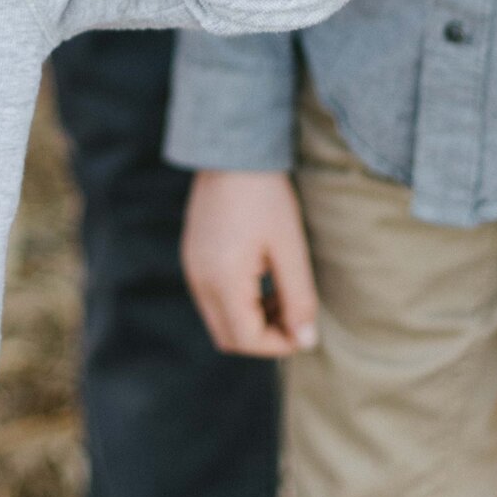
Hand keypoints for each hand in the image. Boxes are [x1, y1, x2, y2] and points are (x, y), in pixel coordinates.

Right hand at [183, 169, 320, 355]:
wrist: (232, 152)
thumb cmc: (266, 196)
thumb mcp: (290, 248)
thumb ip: (298, 298)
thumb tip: (305, 340)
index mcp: (222, 279)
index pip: (246, 339)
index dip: (279, 344)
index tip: (305, 329)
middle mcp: (199, 279)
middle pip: (228, 337)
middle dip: (264, 337)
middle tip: (294, 315)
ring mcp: (191, 268)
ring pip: (219, 319)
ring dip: (251, 320)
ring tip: (282, 295)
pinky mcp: (193, 256)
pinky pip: (212, 297)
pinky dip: (238, 302)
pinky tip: (262, 277)